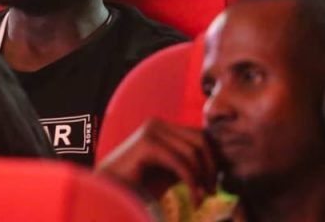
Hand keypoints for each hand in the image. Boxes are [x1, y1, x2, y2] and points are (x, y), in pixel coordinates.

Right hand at [96, 119, 217, 206]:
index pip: (198, 135)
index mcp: (161, 126)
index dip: (211, 158)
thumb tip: (215, 165)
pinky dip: (192, 184)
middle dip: (210, 167)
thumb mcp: (168, 171)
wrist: (109, 192)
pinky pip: (180, 164)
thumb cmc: (138, 184)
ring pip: (192, 152)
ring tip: (202, 198)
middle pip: (199, 140)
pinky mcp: (147, 145)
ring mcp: (151, 132)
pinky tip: (194, 200)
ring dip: (202, 178)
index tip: (213, 183)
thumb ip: (186, 163)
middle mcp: (156, 124)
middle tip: (212, 191)